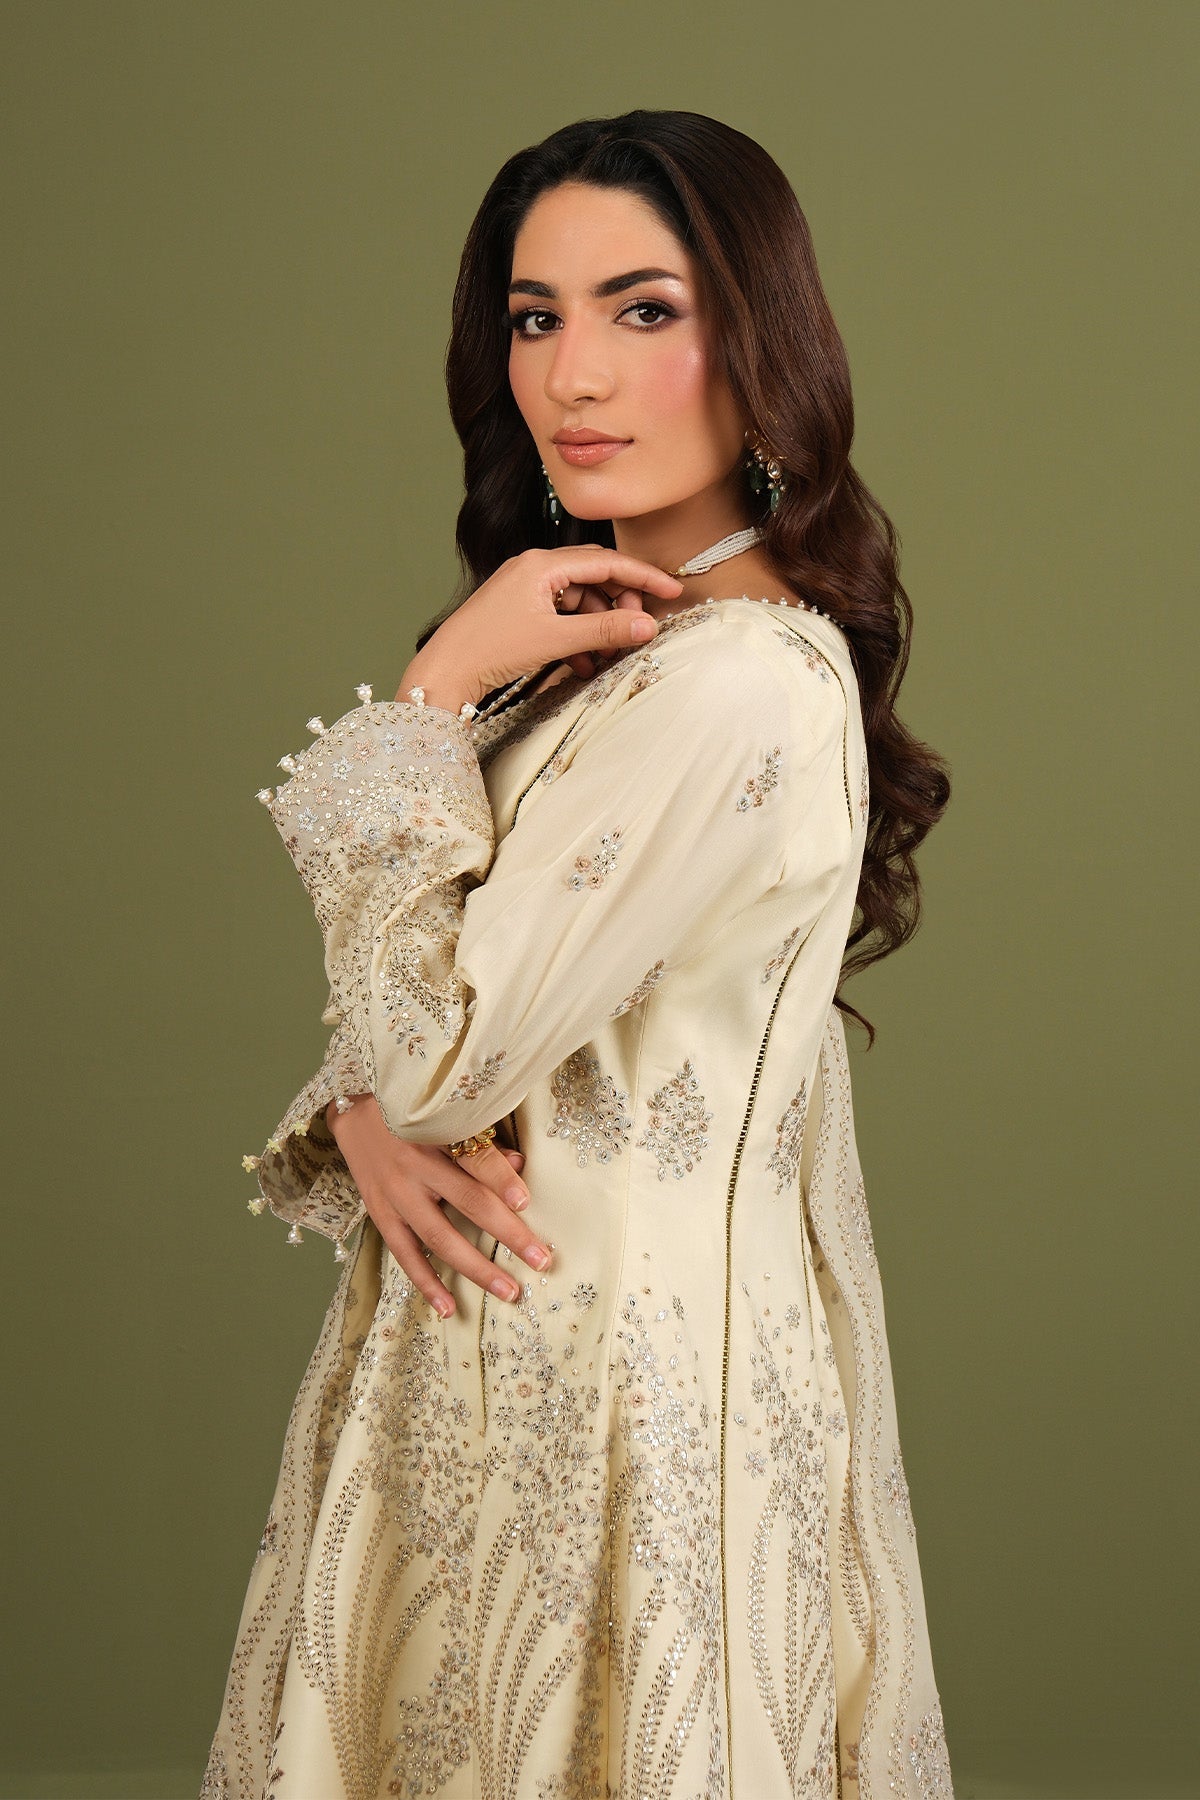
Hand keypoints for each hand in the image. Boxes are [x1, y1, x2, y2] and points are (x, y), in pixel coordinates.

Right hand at [325, 1095, 550, 1317]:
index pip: (474, 1159)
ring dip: (476, 1267)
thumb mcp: (447, 1113)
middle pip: (467, 1202)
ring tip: (509, 1291)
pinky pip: (405, 1254)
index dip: (501, 1180)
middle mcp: (416, 1165)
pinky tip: (448, 1307)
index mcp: (437, 1132)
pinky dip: (426, 1282)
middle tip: (540, 1260)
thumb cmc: (414, 1110)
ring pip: (439, 1237)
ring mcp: (395, 1192)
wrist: (355, 1108)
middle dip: (507, 1233)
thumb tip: (519, 1166)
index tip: (526, 1202)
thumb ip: (482, 1142)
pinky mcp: (379, 1212)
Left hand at [396, 547, 683, 708]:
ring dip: (598, 627)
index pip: (606, 562)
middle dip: (620, 605)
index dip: (643, 577)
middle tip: (637, 631)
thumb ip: (604, 630)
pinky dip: (577, 636)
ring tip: (606, 657)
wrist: (445, 671)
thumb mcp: (555, 641)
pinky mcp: (520, 609)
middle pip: (595, 577)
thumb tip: (647, 627)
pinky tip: (583, 664)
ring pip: (579, 601)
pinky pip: (561, 615)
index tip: (671, 591)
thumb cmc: (491, 650)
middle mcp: (535, 568)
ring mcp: (526, 588)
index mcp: (542, 564)